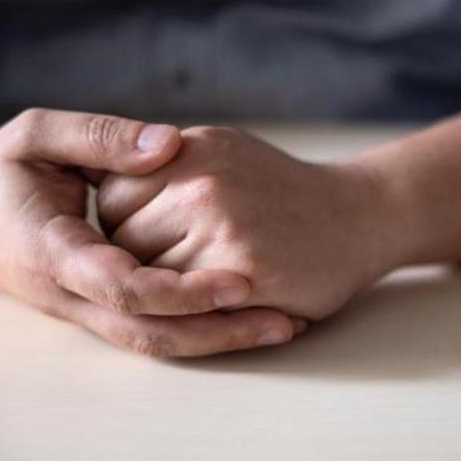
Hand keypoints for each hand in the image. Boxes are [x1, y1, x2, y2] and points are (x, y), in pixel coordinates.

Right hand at [0, 110, 299, 355]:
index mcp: (50, 250)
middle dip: (218, 333)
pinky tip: (251, 317)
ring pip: (154, 344)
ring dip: (219, 341)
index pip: (123, 285)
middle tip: (284, 321)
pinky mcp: (99, 311)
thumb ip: (100, 136)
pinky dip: (201, 330)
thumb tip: (169, 144)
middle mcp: (69, 294)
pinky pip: (153, 330)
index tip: (240, 280)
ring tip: (285, 326)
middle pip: (148, 334)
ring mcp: (84, 310)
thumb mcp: (35, 134)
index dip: (182, 290)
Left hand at [96, 126, 399, 320]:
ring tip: (206, 281)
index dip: (124, 227)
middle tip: (181, 266)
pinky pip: (184, 305)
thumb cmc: (284, 193)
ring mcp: (220, 227)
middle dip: (140, 261)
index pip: (112, 198)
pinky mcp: (241, 273)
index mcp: (188, 149)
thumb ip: (166, 166)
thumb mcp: (222, 152)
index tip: (155, 238)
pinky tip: (230, 297)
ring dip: (165, 291)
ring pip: (147, 278)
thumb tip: (98, 181)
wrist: (362, 216)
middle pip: (122, 240)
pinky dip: (197, 311)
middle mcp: (199, 181)